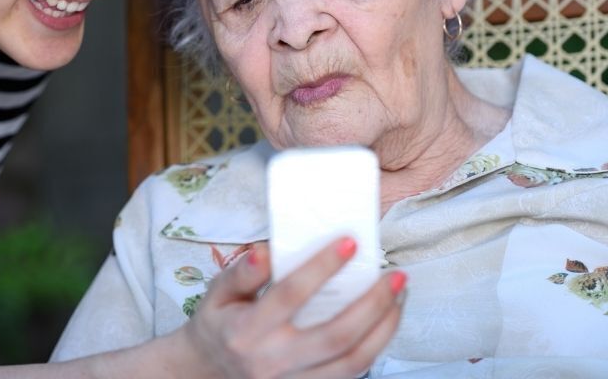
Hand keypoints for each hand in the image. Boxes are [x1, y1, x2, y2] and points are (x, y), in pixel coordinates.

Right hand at [181, 237, 404, 378]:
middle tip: (395, 275)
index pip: (291, 295)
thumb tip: (267, 251)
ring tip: (399, 297)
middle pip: (335, 335)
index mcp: (247, 330)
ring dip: (383, 328)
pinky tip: (384, 322)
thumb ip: (241, 272)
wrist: (209, 372)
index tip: (350, 242)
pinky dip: (375, 347)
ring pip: (352, 362)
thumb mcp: (216, 293)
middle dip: (373, 304)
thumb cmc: (218, 325)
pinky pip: (351, 374)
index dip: (322, 267)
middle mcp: (273, 360)